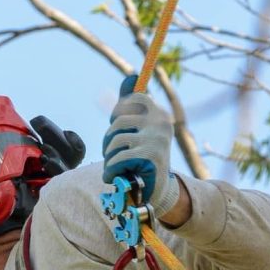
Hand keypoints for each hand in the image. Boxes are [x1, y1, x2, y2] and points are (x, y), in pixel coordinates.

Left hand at [102, 85, 184, 221]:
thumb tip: (131, 76)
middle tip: (113, 154)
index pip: (133, 99)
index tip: (120, 130)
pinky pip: (118, 158)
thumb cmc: (144, 158)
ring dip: (109, 158)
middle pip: (118, 121)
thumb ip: (133, 105)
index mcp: (158, 114)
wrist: (159, 192)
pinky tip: (115, 177)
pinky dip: (111, 170)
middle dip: (109, 140)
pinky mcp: (150, 156)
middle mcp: (161, 123)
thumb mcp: (140, 130)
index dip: (118, 114)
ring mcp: (156, 139)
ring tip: (115, 167)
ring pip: (115, 140)